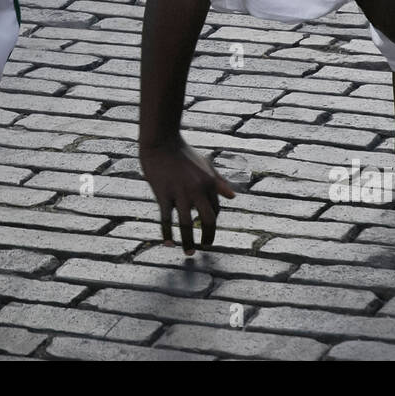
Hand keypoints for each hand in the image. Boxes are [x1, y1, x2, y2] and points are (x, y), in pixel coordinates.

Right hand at [140, 140, 235, 254]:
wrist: (161, 142)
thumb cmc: (183, 153)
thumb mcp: (206, 165)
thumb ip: (219, 182)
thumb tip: (233, 197)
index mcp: (210, 182)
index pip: (215, 210)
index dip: (211, 223)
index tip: (206, 231)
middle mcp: (197, 189)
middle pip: (207, 220)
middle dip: (208, 237)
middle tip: (205, 247)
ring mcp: (179, 193)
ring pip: (186, 224)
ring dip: (189, 242)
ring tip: (189, 253)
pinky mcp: (163, 194)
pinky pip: (166, 219)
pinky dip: (168, 234)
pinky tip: (169, 244)